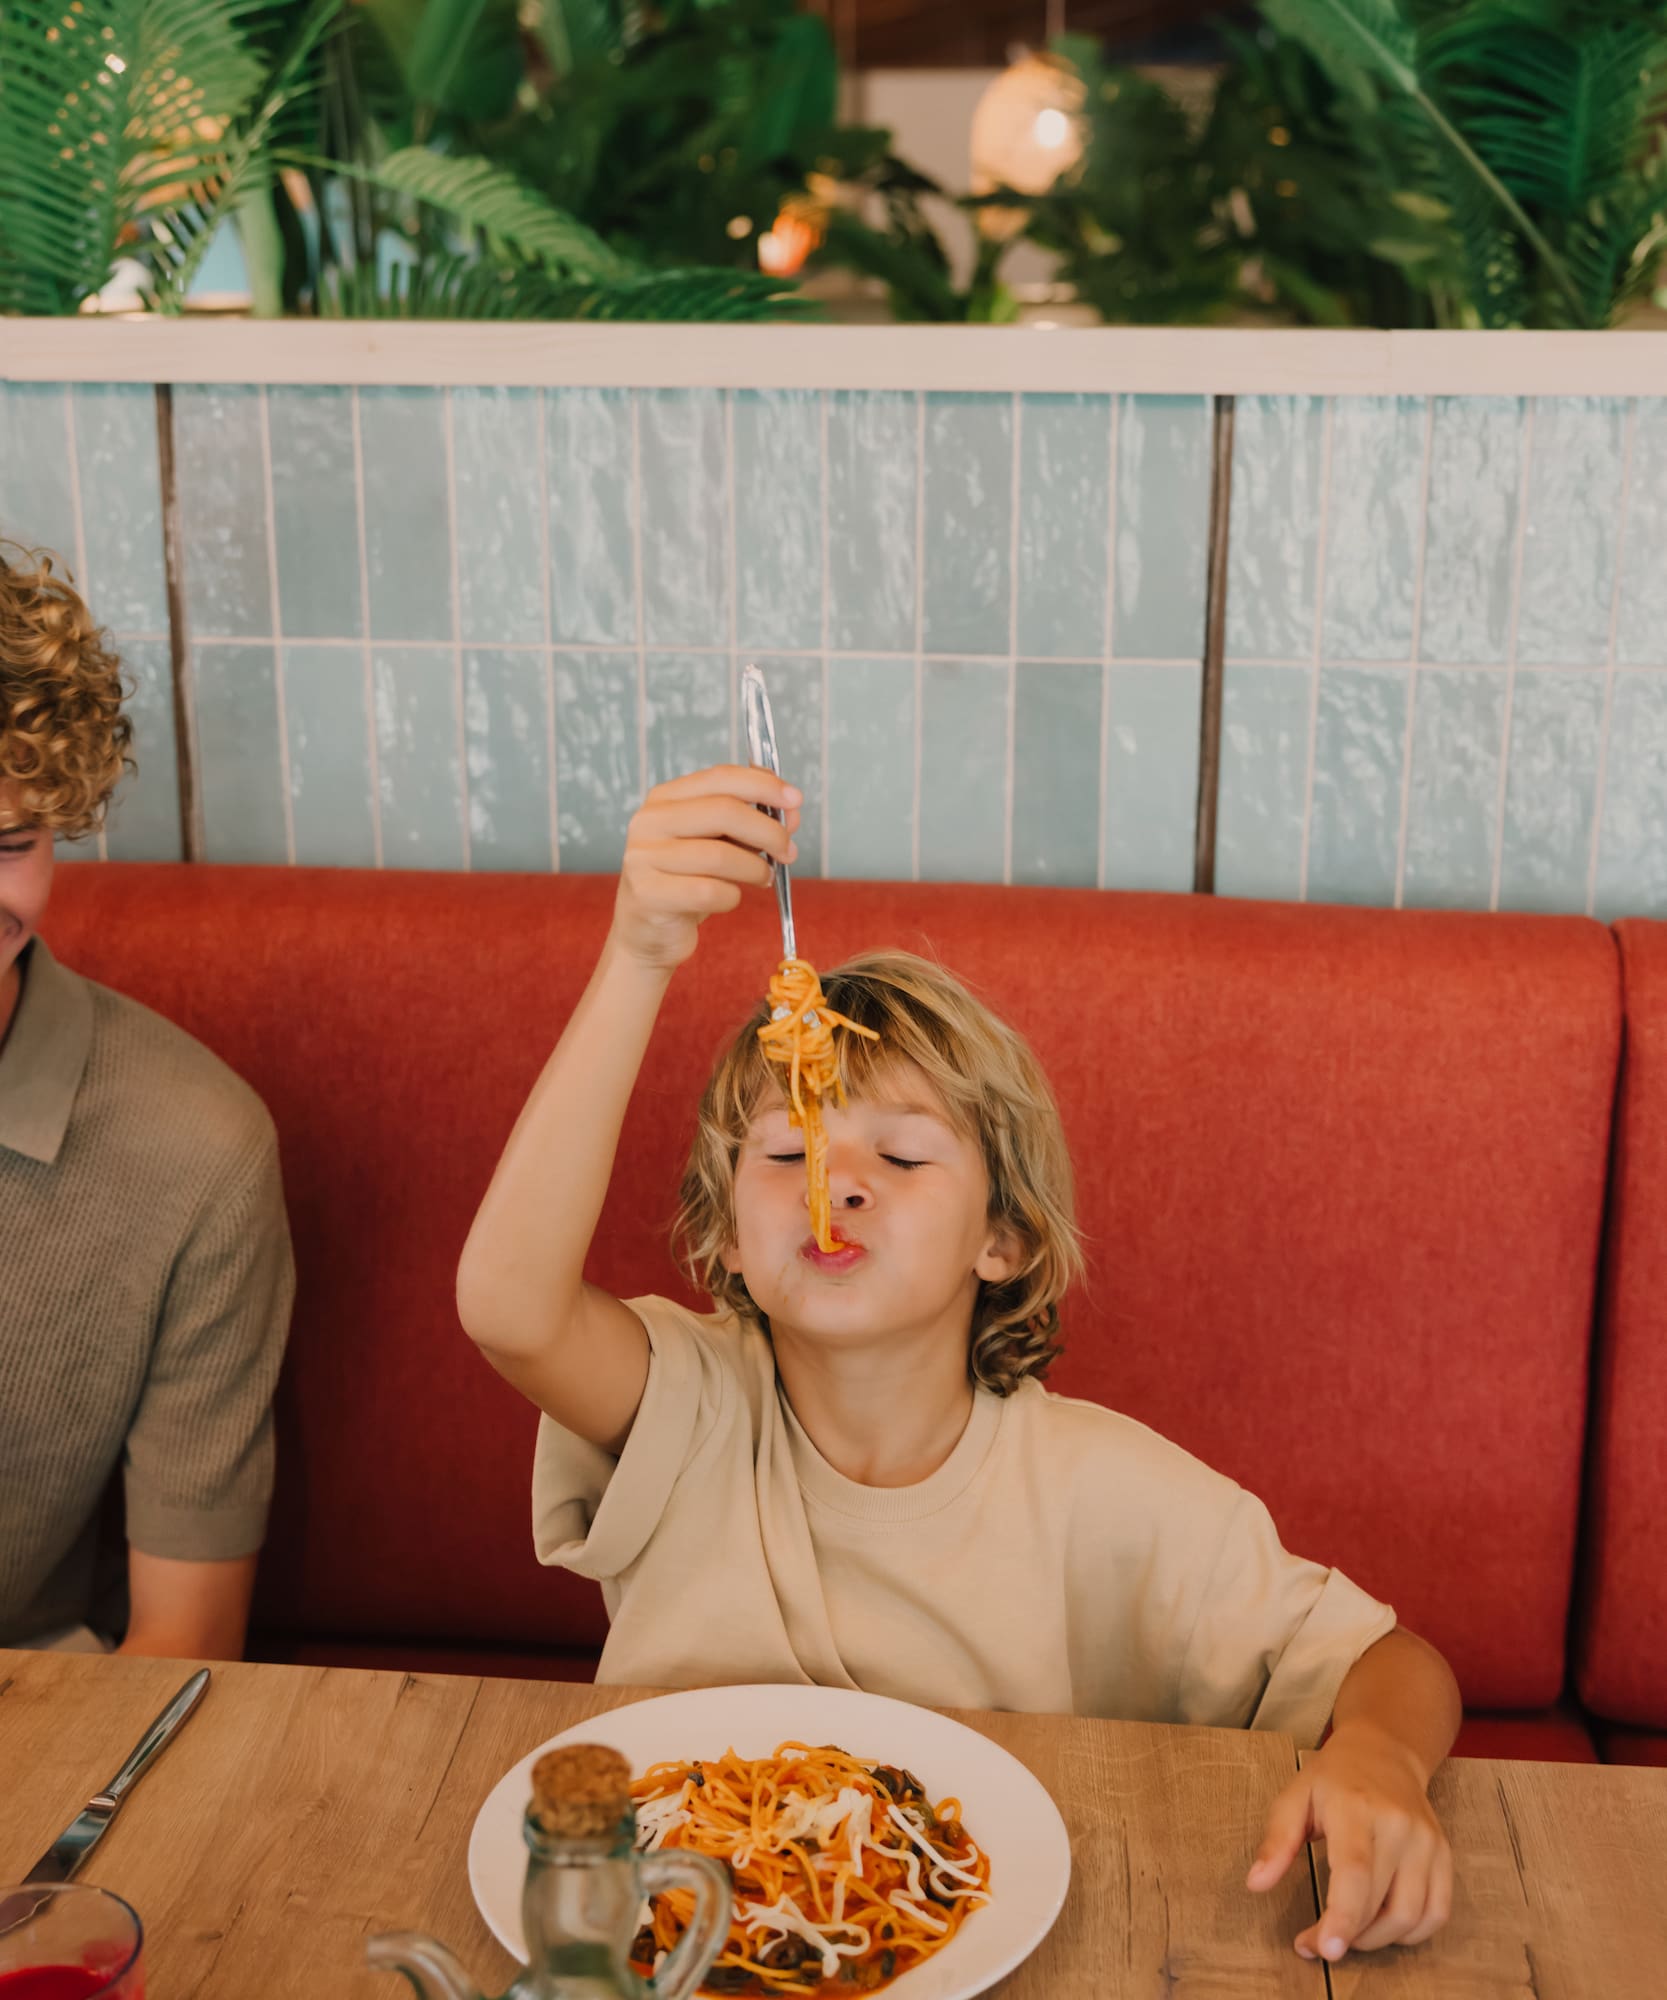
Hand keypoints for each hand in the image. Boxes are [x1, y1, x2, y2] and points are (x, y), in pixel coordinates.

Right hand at [610, 765, 800, 971]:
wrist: (647, 931)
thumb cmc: (686, 881)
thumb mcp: (718, 844)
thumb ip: (751, 823)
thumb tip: (791, 814)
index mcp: (665, 799)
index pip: (720, 778)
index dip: (763, 786)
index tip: (795, 800)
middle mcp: (650, 822)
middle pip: (724, 812)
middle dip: (769, 831)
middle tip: (788, 851)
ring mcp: (643, 858)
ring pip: (720, 855)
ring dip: (755, 869)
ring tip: (763, 878)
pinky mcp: (648, 895)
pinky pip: (709, 892)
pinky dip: (732, 897)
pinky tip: (731, 898)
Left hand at [1246, 1721, 1453, 1960]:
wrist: (1385, 1751)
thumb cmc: (1334, 1778)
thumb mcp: (1295, 1796)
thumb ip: (1277, 1840)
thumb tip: (1256, 1883)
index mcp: (1355, 1807)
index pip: (1355, 1872)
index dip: (1342, 1917)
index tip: (1324, 1949)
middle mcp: (1398, 1825)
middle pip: (1382, 1903)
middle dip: (1348, 1936)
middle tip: (1318, 1943)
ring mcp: (1427, 1841)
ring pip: (1411, 1916)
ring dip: (1377, 1940)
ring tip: (1348, 1933)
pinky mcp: (1444, 1855)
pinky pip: (1436, 1912)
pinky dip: (1411, 1933)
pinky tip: (1383, 1926)